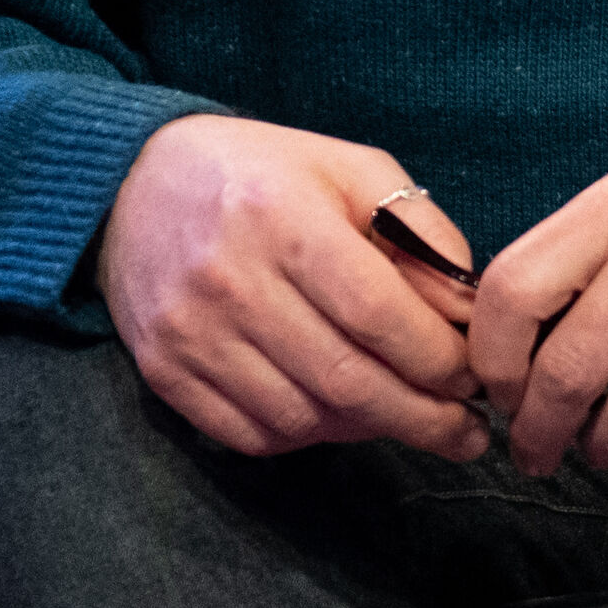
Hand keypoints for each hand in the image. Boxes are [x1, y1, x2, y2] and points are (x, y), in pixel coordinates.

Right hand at [98, 115, 488, 461]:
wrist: (132, 185)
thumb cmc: (263, 175)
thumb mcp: (350, 170)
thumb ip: (419, 232)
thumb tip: (466, 315)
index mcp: (283, 216)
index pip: (378, 314)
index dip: (438, 359)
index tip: (475, 378)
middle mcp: (230, 279)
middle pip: (345, 379)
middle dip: (422, 418)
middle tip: (466, 433)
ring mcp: (190, 332)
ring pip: (301, 418)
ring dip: (368, 430)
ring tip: (406, 419)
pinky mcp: (163, 371)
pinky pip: (250, 435)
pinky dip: (306, 437)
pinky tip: (338, 418)